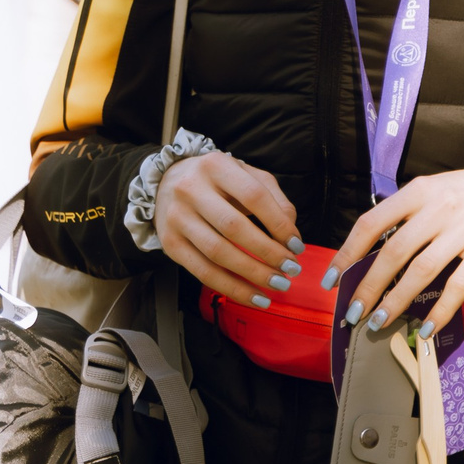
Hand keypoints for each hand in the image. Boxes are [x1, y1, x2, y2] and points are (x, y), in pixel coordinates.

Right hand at [150, 151, 304, 305]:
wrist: (167, 183)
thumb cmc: (217, 182)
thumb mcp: (246, 175)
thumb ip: (274, 198)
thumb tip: (290, 235)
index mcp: (215, 166)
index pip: (253, 196)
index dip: (279, 224)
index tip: (297, 246)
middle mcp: (190, 189)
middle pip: (234, 227)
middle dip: (268, 253)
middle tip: (291, 269)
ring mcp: (176, 217)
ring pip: (218, 253)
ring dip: (253, 274)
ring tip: (278, 284)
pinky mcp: (170, 243)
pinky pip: (203, 272)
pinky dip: (233, 289)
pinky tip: (255, 297)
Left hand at [326, 163, 463, 335]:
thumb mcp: (431, 192)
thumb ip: (404, 215)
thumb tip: (368, 254)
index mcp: (416, 192)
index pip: (371, 223)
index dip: (347, 253)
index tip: (330, 280)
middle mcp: (437, 209)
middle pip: (394, 251)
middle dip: (369, 286)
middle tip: (352, 312)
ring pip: (423, 270)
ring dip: (397, 300)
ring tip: (379, 322)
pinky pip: (459, 285)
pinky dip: (440, 310)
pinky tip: (425, 328)